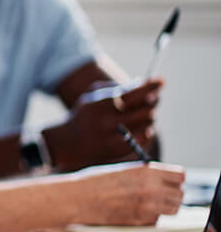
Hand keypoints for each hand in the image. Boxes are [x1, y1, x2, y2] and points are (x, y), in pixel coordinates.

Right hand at [45, 79, 161, 171]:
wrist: (70, 142)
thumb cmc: (85, 114)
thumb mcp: (93, 95)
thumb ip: (116, 87)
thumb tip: (143, 83)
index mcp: (102, 103)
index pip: (135, 92)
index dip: (151, 86)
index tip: (160, 81)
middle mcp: (108, 120)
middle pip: (146, 109)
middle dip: (152, 101)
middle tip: (153, 98)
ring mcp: (114, 138)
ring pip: (148, 124)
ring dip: (149, 117)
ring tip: (143, 114)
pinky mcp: (120, 151)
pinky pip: (144, 138)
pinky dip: (146, 131)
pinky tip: (141, 128)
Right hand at [72, 162, 184, 224]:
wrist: (78, 199)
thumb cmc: (94, 182)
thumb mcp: (122, 170)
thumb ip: (144, 174)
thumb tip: (160, 179)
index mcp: (147, 172)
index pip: (180, 176)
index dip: (175, 178)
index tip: (171, 180)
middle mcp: (152, 190)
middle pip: (180, 194)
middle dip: (172, 193)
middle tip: (161, 192)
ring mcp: (149, 208)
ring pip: (173, 209)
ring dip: (165, 206)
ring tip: (150, 202)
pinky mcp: (142, 222)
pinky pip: (157, 219)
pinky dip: (151, 216)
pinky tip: (136, 210)